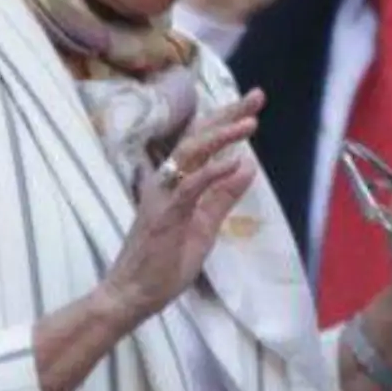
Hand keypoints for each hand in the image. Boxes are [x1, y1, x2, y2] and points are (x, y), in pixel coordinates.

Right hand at [100, 90, 265, 320]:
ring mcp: (163, 196)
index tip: (253, 105)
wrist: (134, 294)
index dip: (227, 121)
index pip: (203, 143)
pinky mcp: (164, 214)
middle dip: (228, 114)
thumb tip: (247, 165)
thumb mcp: (205, 226)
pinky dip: (213, 172)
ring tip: (250, 122)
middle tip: (257, 96)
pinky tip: (235, 162)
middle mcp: (167, 181)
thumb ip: (223, 196)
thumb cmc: (164, 263)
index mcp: (177, 182)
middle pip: (198, 137)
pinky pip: (190, 187)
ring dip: (222, 136)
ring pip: (191, 153)